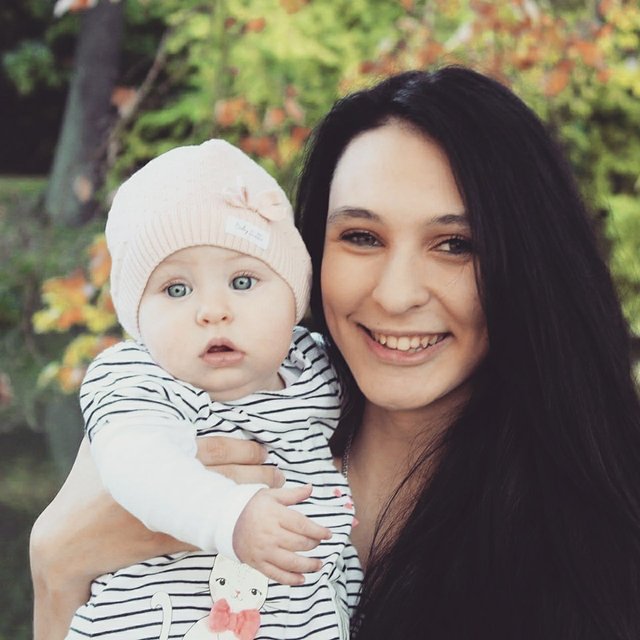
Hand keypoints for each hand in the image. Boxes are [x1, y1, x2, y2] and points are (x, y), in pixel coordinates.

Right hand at [30, 436, 283, 639]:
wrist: (71, 539)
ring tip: (275, 490)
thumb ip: (127, 413)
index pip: (215, 449)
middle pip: (228, 476)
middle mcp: (171, 484)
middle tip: (277, 469)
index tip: (263, 448)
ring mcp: (172, 515)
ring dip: (254, 497)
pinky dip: (234, 522)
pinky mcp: (170, 540)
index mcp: (160, 456)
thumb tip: (138, 376)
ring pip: (225, 503)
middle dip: (258, 473)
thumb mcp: (103, 441)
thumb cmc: (89, 482)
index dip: (244, 449)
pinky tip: (250, 516)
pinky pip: (210, 531)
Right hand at [232, 485, 331, 585]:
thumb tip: (311, 488)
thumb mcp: (272, 495)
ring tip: (318, 565)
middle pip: (299, 543)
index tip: (328, 534)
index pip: (303, 525)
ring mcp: (264, 551)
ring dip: (308, 566)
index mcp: (275, 515)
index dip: (318, 531)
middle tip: (318, 543)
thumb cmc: (253, 507)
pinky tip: (302, 578)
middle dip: (313, 544)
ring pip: (291, 563)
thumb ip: (293, 494)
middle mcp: (270, 534)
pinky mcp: (258, 564)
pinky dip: (291, 579)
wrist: (227, 522)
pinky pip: (277, 575)